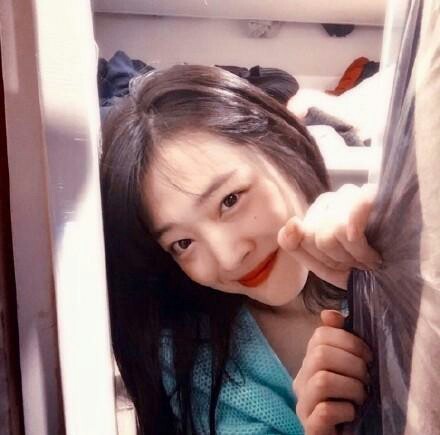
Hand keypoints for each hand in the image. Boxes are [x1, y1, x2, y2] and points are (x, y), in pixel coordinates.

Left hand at [277, 184, 381, 288]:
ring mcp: (346, 194)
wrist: (397, 264)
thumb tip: (292, 223)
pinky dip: (358, 241)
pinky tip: (371, 253)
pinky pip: (353, 215)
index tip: (337, 268)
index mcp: (311, 215)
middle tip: (358, 265)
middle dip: (334, 261)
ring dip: (353, 257)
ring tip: (370, 259)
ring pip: (329, 234)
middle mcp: (326, 200)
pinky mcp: (368, 195)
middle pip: (310, 238)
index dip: (315, 261)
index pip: (290, 238)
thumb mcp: (323, 264)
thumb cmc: (358, 262)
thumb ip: (295, 246)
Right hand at [293, 310, 371, 434]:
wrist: (344, 434)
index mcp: (309, 361)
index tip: (368, 356)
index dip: (349, 340)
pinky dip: (345, 410)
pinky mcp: (310, 427)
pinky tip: (352, 414)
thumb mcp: (347, 367)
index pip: (320, 335)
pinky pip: (326, 411)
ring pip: (322, 380)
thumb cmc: (348, 400)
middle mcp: (301, 380)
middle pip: (320, 354)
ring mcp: (303, 404)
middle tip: (367, 379)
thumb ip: (342, 341)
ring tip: (361, 398)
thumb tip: (329, 313)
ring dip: (351, 388)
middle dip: (353, 364)